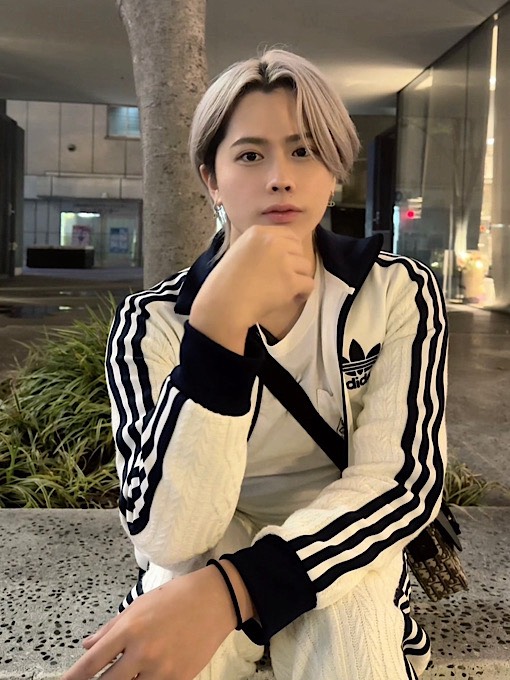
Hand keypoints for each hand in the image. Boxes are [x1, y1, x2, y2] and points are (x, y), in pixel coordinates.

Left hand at [62, 562, 251, 679]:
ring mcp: (162, 669)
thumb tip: (87, 645)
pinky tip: (146, 676)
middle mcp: (143, 651)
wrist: (215, 600)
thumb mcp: (139, 605)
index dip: (74, 678)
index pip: (92, 663)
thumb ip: (111, 628)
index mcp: (130, 629)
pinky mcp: (180, 679)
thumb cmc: (176, 597)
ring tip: (125, 675)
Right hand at [190, 225, 314, 353]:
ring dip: (298, 279)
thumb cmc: (226, 283)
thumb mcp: (239, 251)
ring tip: (284, 290)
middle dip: (294, 264)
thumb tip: (280, 250)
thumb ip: (259, 246)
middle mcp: (273, 242)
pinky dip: (303, 292)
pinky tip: (293, 297)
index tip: (283, 263)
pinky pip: (309, 284)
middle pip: (299, 250)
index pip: (288, 235)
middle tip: (282, 279)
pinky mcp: (290, 281)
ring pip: (306, 267)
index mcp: (259, 232)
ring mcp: (283, 261)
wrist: (224, 304)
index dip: (289, 250)